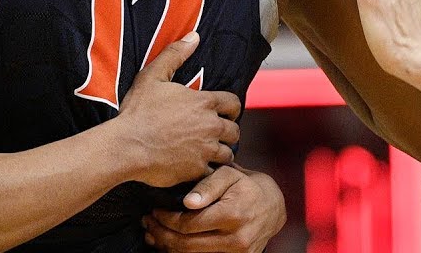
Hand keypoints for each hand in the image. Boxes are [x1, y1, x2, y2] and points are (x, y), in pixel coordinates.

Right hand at [115, 32, 241, 187]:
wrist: (126, 146)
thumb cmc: (137, 111)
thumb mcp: (152, 76)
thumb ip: (175, 54)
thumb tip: (194, 36)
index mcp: (203, 102)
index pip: (234, 103)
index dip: (230, 108)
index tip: (222, 112)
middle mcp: (210, 126)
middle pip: (235, 131)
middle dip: (227, 131)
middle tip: (214, 133)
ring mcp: (205, 150)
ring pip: (227, 153)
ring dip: (220, 152)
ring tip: (207, 151)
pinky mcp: (197, 170)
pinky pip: (213, 172)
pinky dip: (208, 170)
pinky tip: (196, 167)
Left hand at [143, 165, 284, 251]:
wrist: (272, 205)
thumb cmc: (245, 186)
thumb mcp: (229, 175)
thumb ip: (207, 186)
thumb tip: (187, 202)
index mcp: (232, 215)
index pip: (188, 224)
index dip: (166, 220)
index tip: (155, 211)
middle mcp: (236, 239)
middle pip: (187, 245)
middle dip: (162, 235)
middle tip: (148, 223)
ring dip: (169, 247)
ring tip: (155, 234)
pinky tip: (172, 244)